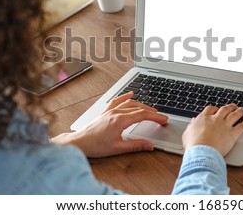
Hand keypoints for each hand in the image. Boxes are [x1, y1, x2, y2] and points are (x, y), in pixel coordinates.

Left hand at [52, 92, 167, 157]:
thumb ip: (135, 146)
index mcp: (120, 120)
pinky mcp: (105, 112)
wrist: (79, 143)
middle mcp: (116, 113)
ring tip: (151, 110)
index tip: (163, 120)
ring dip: (142, 105)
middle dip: (152, 112)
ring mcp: (110, 111)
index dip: (155, 117)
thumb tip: (149, 146)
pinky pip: (117, 101)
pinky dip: (125, 97)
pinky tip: (131, 94)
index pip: (142, 115)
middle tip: (161, 117)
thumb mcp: (118, 148)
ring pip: (130, 103)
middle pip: (138, 108)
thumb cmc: (95, 146)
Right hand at [182, 103, 242, 156]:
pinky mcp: (232, 134)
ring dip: (239, 111)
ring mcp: (224, 126)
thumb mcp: (187, 133)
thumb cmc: (193, 144)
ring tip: (242, 109)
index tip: (217, 109)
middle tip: (232, 106)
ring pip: (234, 115)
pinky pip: (241, 126)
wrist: (202, 151)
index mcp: (204, 118)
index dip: (214, 108)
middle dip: (229, 107)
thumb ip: (191, 127)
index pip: (210, 109)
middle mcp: (215, 120)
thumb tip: (192, 123)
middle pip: (224, 110)